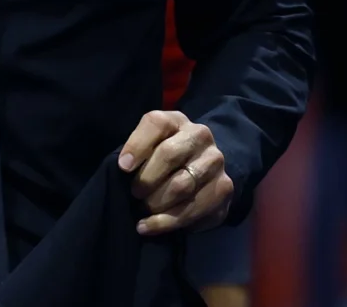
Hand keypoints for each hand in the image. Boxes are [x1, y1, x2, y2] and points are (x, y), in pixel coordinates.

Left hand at [118, 110, 232, 235]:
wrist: (204, 164)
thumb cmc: (166, 152)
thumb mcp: (151, 141)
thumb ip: (139, 147)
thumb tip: (125, 166)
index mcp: (177, 120)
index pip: (156, 123)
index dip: (137, 145)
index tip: (123, 168)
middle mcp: (200, 136)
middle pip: (170, 155)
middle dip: (147, 179)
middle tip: (134, 193)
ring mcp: (215, 163)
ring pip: (182, 186)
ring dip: (157, 203)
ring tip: (142, 210)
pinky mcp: (224, 190)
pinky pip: (194, 210)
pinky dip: (167, 222)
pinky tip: (149, 226)